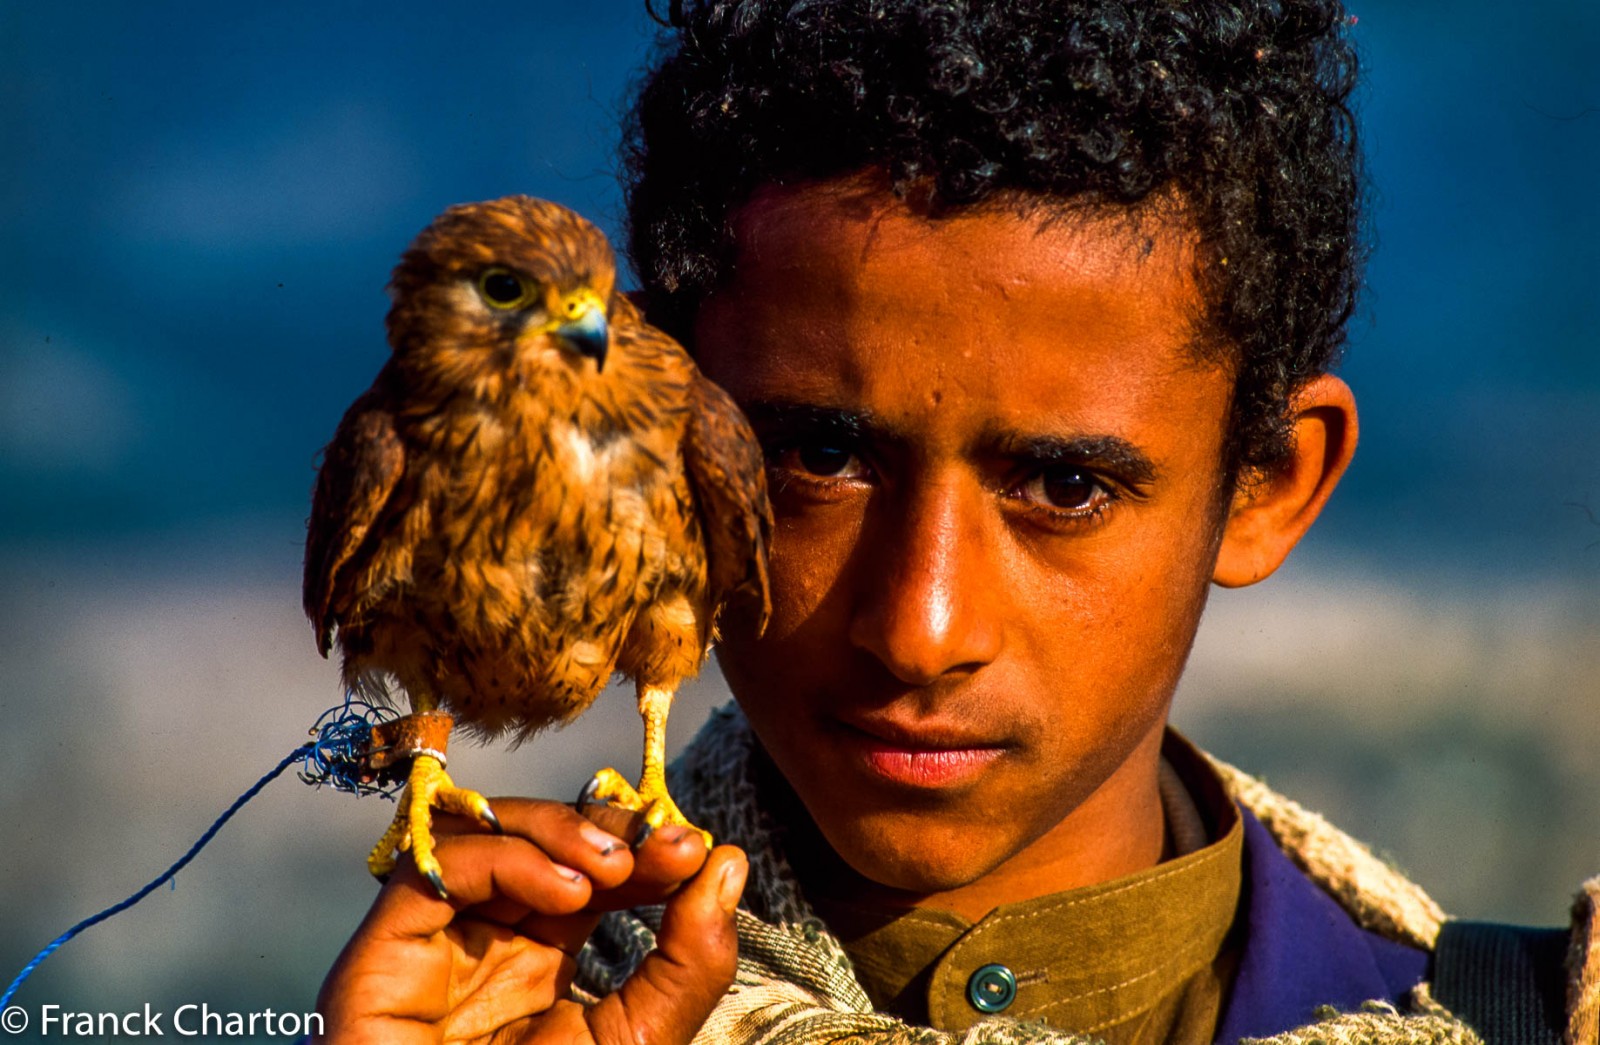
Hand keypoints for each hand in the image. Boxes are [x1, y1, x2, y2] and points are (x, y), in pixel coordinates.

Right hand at [313, 797, 747, 1043]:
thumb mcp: (636, 1038)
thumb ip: (688, 963)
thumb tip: (730, 864)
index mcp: (541, 959)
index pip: (591, 866)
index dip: (643, 845)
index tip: (697, 849)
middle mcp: (485, 937)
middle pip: (538, 835)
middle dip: (609, 827)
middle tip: (666, 845)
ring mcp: (433, 939)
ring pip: (485, 829)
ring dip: (562, 829)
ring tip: (617, 868)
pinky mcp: (382, 949)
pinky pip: (437, 865)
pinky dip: (509, 857)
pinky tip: (567, 890)